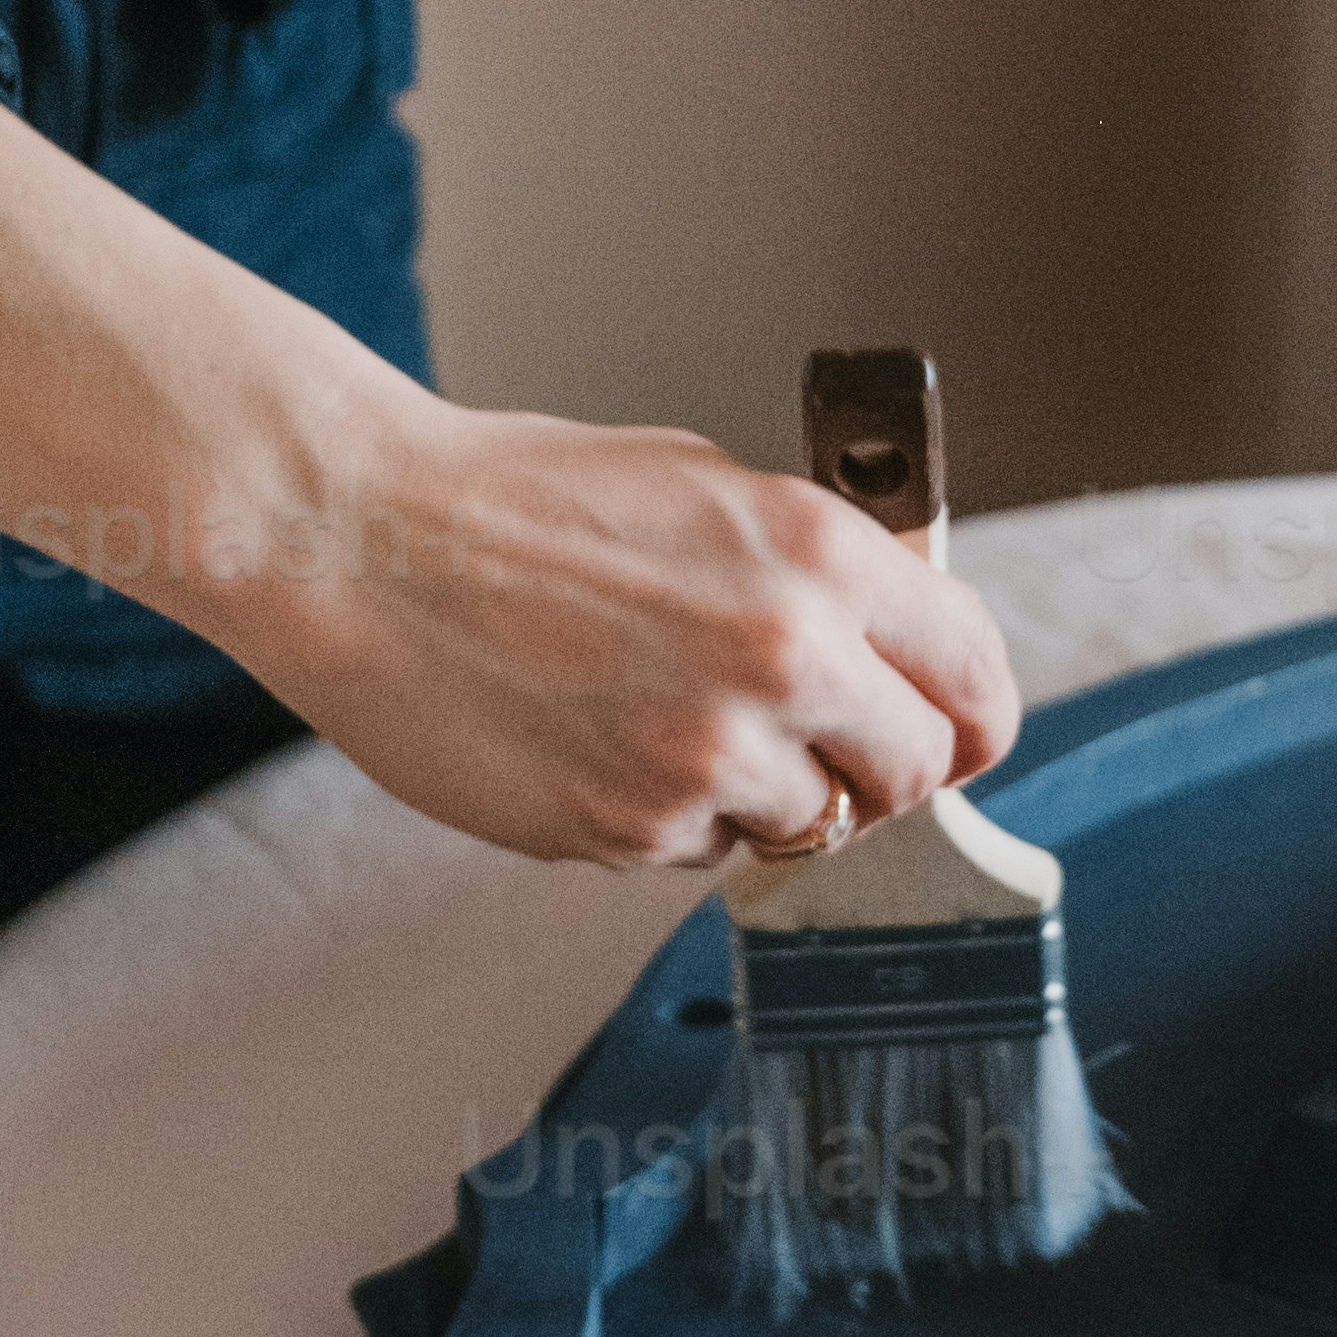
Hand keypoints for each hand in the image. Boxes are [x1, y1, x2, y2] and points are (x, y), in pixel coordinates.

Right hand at [231, 400, 1022, 875]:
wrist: (359, 542)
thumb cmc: (511, 500)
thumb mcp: (705, 485)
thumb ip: (815, 567)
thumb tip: (887, 638)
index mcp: (818, 556)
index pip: (977, 676)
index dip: (972, 712)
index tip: (953, 726)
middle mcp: (785, 661)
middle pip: (919, 773)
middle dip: (881, 765)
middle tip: (823, 741)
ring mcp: (708, 759)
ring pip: (813, 825)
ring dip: (769, 794)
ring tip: (675, 722)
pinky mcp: (629, 830)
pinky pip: (701, 851)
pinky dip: (672, 816)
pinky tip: (602, 743)